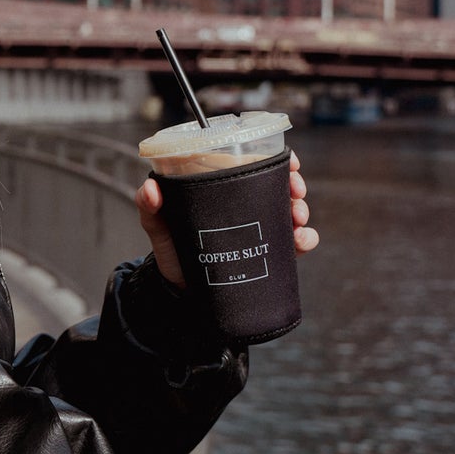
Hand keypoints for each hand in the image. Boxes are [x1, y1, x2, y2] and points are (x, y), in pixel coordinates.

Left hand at [135, 150, 316, 288]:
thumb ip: (149, 205)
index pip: (255, 165)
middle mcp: (245, 206)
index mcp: (224, 189)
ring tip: (297, 215)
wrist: (179, 293)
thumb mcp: (157, 224)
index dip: (277, 160)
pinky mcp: (267, 254)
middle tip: (296, 190)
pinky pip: (294, 244)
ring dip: (301, 209)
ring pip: (292, 212)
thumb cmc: (171, 249)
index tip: (289, 163)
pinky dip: (305, 239)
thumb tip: (150, 188)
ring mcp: (259, 230)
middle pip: (280, 186)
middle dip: (295, 185)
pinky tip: (301, 239)